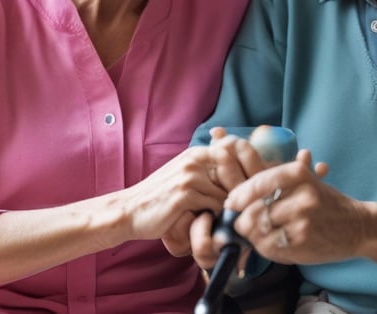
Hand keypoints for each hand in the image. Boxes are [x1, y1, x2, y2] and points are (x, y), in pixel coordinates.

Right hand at [154, 133, 265, 252]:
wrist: (130, 210)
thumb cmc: (159, 197)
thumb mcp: (183, 174)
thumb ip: (206, 169)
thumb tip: (237, 172)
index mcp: (196, 153)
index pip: (233, 155)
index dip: (243, 173)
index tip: (246, 191)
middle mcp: (194, 160)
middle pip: (234, 173)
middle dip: (239, 192)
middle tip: (238, 208)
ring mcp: (190, 176)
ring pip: (226, 193)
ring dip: (227, 209)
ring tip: (222, 219)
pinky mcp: (185, 195)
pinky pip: (215, 206)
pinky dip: (216, 217)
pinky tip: (209, 223)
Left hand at [224, 150, 371, 264]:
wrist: (360, 227)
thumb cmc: (328, 203)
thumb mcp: (308, 181)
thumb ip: (277, 179)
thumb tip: (242, 184)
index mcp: (298, 174)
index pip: (258, 183)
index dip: (239, 195)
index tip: (232, 202)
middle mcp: (301, 195)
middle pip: (253, 210)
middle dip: (243, 219)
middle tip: (242, 223)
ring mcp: (302, 220)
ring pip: (259, 230)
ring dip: (253, 235)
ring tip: (258, 234)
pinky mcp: (303, 243)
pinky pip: (270, 247)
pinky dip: (265, 247)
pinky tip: (272, 243)